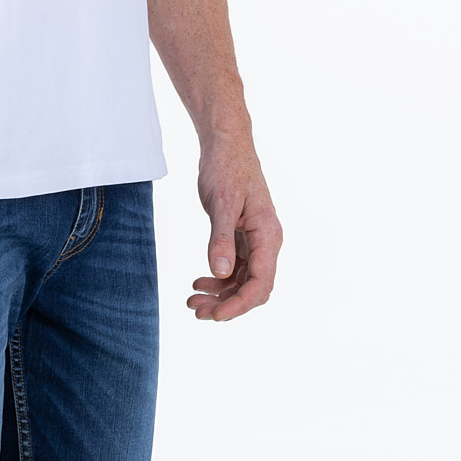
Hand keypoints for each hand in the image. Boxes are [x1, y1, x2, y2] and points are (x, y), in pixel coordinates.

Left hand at [188, 136, 281, 321]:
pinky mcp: (241, 237)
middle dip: (227, 304)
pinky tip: (199, 282)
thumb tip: (221, 273)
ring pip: (242, 280)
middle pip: (252, 287)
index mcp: (268, 235)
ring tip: (193, 300)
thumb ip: (221, 238)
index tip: (216, 315)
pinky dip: (218, 278)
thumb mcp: (222, 202)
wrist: (225, 145)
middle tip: (196, 310)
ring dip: (220, 294)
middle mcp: (265, 242)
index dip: (240, 304)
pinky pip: (234, 267)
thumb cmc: (227, 168)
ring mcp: (254, 241)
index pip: (261, 282)